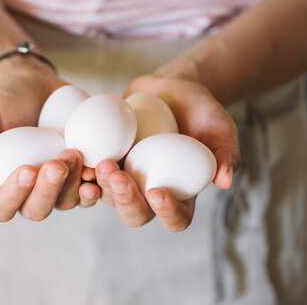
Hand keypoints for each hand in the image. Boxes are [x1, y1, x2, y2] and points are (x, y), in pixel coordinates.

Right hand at [0, 60, 99, 221]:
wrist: (35, 86)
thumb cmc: (4, 101)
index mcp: (0, 185)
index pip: (1, 206)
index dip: (13, 196)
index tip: (26, 170)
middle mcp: (29, 192)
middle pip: (37, 209)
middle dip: (49, 190)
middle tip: (57, 162)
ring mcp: (58, 186)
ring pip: (67, 202)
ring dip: (74, 185)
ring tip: (75, 154)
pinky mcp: (81, 174)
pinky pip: (92, 189)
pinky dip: (99, 183)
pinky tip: (103, 168)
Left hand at [95, 64, 240, 230]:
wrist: (172, 89)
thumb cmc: (201, 111)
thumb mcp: (220, 127)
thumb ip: (226, 153)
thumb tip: (225, 182)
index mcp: (181, 194)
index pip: (177, 218)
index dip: (167, 213)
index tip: (157, 192)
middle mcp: (151, 192)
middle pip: (136, 214)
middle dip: (126, 201)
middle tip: (119, 176)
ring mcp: (128, 177)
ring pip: (110, 197)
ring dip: (104, 186)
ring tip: (101, 162)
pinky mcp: (109, 159)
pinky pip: (94, 172)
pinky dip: (86, 168)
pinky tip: (80, 156)